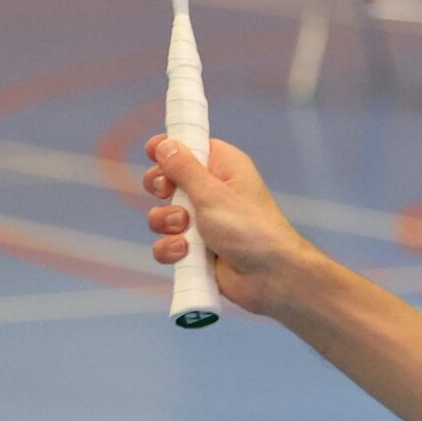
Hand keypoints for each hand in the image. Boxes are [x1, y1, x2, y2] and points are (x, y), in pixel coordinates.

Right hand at [143, 135, 316, 317]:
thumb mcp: (212, 193)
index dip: (169, 148)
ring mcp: (202, 221)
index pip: (190, 147)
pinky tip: (186, 252)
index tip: (152, 152)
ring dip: (167, 222)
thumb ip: (184, 169)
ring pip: (163, 214)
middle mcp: (212, 190)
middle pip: (167, 179)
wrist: (269, 276)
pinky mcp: (195, 248)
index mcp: (223, 167)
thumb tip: (165, 144)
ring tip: (185, 228)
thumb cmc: (249, 228)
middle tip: (167, 192)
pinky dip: (172, 248)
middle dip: (161, 188)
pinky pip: (167, 243)